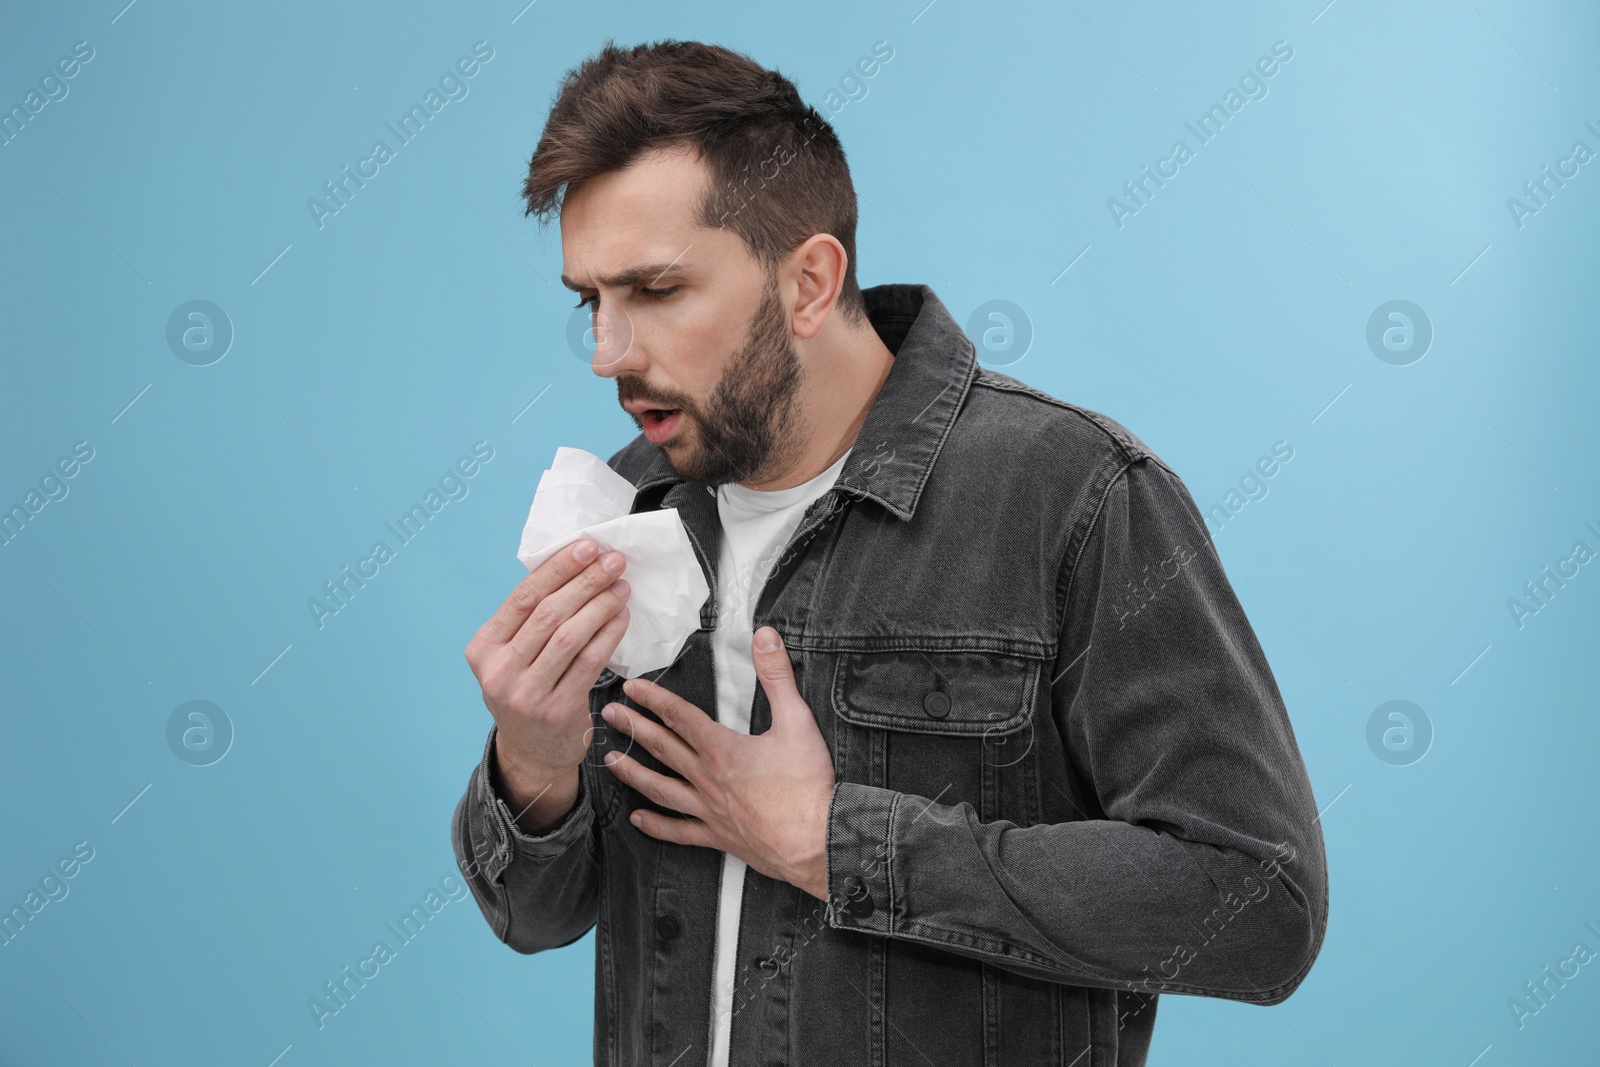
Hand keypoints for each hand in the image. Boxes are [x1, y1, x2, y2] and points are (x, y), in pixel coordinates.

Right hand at [464, 538, 631, 828]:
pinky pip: (589, 662)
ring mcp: (525, 694)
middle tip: (614, 561)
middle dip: (585, 581)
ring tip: (622, 587)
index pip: (523, 597)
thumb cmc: (528, 688)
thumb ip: (530, 619)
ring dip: (600, 605)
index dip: (558, 568)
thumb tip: (574, 564)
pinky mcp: (555, 710)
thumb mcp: (512, 656)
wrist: (532, 751)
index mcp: (482, 648)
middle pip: (548, 613)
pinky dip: (608, 635)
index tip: (587, 546)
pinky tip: (621, 618)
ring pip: (569, 636)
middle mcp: (498, 671)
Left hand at [600, 626, 835, 899]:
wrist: (817, 840)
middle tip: (609, 715)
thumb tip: (765, 637)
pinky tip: (638, 820)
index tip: (632, 688)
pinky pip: (679, 832)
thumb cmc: (807, 786)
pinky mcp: (718, 836)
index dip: (654, 699)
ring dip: (633, 773)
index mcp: (723, 749)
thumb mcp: (798, 721)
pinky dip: (656, 826)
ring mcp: (709, 810)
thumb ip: (778, 676)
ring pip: (661, 789)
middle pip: (663, 748)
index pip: (680, 716)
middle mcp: (708, 779)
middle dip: (633, 728)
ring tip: (610, 762)